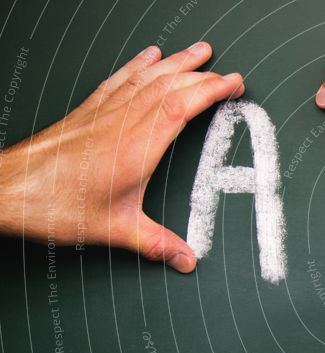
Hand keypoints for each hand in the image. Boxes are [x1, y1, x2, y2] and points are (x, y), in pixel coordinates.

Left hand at [0, 42, 243, 272]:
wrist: (9, 189)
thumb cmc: (55, 205)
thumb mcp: (114, 230)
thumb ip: (156, 244)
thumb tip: (186, 259)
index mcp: (136, 148)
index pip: (181, 106)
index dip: (210, 90)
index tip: (233, 84)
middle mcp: (122, 123)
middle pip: (169, 86)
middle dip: (203, 75)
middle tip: (229, 73)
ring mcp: (104, 113)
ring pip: (147, 78)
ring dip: (177, 63)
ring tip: (199, 51)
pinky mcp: (88, 112)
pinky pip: (120, 79)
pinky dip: (139, 65)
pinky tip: (149, 57)